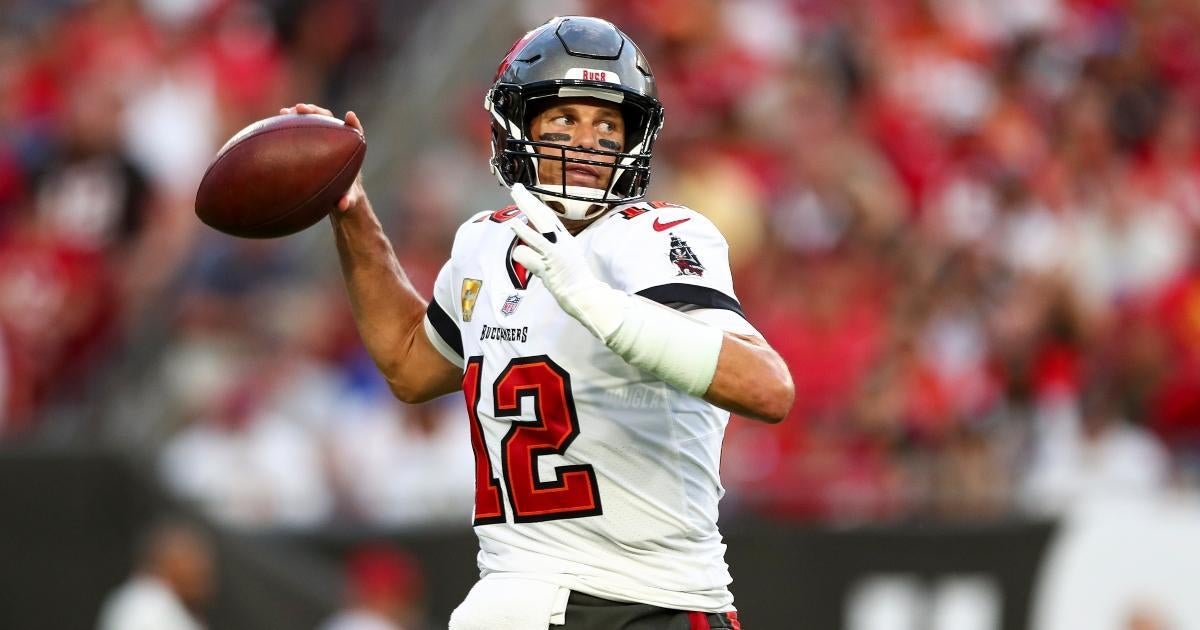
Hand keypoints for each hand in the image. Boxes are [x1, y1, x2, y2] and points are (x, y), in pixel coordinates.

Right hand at [279, 103, 365, 211]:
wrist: (336, 194)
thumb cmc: (345, 196)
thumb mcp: (348, 201)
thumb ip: (347, 201)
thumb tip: (343, 205)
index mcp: (351, 152)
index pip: (355, 133)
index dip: (354, 124)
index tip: (349, 116)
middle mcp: (338, 141)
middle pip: (330, 120)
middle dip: (317, 112)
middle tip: (302, 109)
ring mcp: (323, 140)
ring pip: (314, 121)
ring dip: (301, 114)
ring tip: (285, 111)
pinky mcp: (311, 142)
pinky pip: (302, 129)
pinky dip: (291, 124)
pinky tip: (276, 122)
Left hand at [508, 184, 626, 338]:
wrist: (585, 295)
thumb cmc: (574, 279)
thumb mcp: (566, 256)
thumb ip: (551, 246)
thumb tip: (532, 239)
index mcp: (565, 240)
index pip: (549, 217)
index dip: (536, 204)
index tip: (525, 193)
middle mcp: (562, 243)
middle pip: (543, 218)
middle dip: (528, 202)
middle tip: (516, 189)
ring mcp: (556, 255)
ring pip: (537, 235)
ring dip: (524, 227)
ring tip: (514, 218)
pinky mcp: (550, 268)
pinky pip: (534, 256)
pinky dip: (524, 251)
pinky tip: (519, 249)